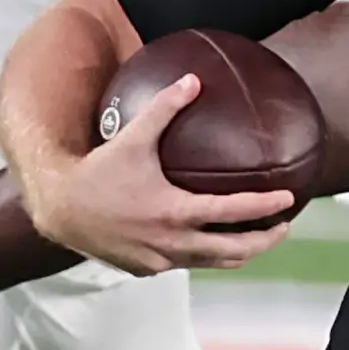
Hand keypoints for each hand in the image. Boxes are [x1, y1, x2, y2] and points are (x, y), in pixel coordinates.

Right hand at [16, 72, 298, 274]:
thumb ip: (165, 108)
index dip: (265, 208)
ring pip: (211, 263)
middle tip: (283, 226)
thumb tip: (193, 80)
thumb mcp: (132, 137)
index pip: (233, 213)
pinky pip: (184, 264)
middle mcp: (171, 243)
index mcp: (174, 212)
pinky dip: (203, 255)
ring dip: (238, 253)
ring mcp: (159, 261)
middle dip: (264, 241)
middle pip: (233, 251)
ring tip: (256, 237)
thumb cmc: (97, 171)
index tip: (288, 200)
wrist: (60, 209)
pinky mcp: (146, 270)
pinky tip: (209, 241)